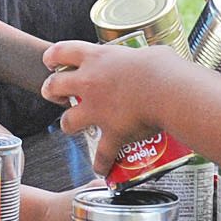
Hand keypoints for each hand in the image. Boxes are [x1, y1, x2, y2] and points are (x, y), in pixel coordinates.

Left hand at [41, 40, 185, 176]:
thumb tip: (152, 61)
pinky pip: (101, 153)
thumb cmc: (164, 68)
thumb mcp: (148, 53)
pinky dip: (102, 163)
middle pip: (54, 86)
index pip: (62, 51)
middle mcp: (90, 82)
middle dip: (50, 91)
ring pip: (67, 121)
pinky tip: (103, 168)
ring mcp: (97, 109)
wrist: (169, 91)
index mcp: (97, 58)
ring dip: (69, 125)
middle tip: (56, 94)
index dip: (52, 57)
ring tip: (73, 127)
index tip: (50, 62)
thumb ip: (140, 58)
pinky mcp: (111, 132)